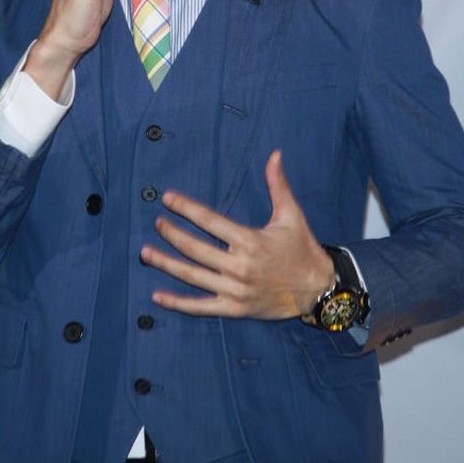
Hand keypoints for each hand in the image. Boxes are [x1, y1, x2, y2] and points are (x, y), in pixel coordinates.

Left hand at [140, 150, 334, 319]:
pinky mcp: (235, 309)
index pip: (209, 221)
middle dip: (172, 234)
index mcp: (250, 241)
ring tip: (146, 253)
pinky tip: (158, 296)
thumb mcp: (291, 215)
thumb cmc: (302, 248)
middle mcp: (239, 266)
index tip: (167, 199)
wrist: (318, 289)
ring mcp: (235, 290)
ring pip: (192, 276)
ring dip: (166, 264)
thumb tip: (275, 154)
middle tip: (157, 223)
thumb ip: (278, 184)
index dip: (186, 208)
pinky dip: (178, 303)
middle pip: (195, 248)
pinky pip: (201, 307)